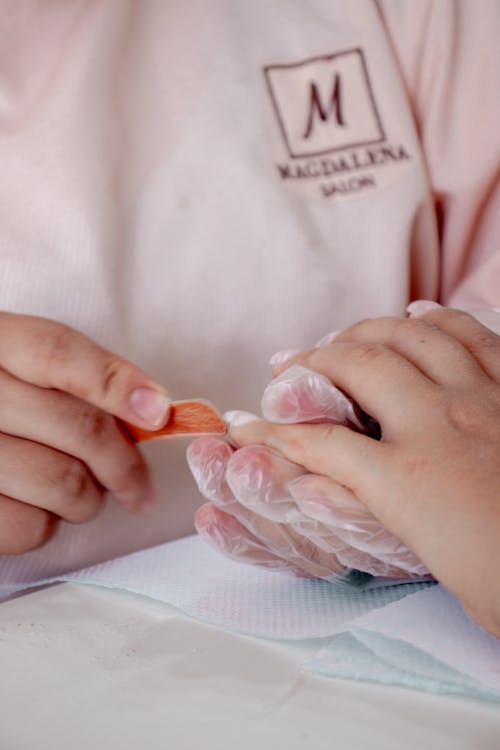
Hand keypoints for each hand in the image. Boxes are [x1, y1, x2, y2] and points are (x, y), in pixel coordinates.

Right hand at [0, 313, 169, 553]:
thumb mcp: (20, 367)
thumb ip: (77, 377)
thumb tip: (151, 410)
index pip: (57, 353)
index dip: (115, 383)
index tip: (158, 411)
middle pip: (79, 426)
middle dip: (125, 464)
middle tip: (139, 485)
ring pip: (66, 483)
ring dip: (89, 497)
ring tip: (78, 491)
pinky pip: (31, 527)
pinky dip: (48, 524)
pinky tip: (37, 506)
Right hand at [228, 309, 499, 635]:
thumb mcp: (427, 558)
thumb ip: (369, 509)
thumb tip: (317, 479)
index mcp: (410, 480)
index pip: (318, 443)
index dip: (272, 432)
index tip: (245, 426)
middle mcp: (441, 424)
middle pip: (358, 364)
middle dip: (312, 361)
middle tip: (288, 367)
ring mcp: (484, 398)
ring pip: (410, 334)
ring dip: (366, 329)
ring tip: (343, 337)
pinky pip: (470, 332)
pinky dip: (434, 318)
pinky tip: (416, 317)